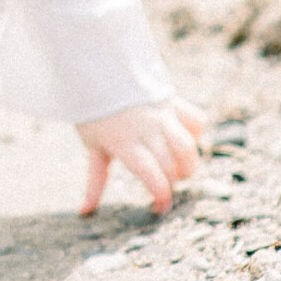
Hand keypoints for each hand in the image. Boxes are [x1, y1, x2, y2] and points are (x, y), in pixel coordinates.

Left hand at [76, 99, 206, 215]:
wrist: (98, 68)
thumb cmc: (93, 112)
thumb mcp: (93, 147)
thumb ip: (95, 180)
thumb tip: (85, 212)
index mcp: (125, 142)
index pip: (151, 174)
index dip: (161, 195)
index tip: (161, 208)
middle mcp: (147, 128)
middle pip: (171, 164)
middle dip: (173, 182)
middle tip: (166, 187)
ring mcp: (162, 113)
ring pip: (188, 145)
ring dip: (189, 164)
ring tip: (181, 170)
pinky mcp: (173, 100)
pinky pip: (196, 119)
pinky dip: (196, 133)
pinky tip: (185, 140)